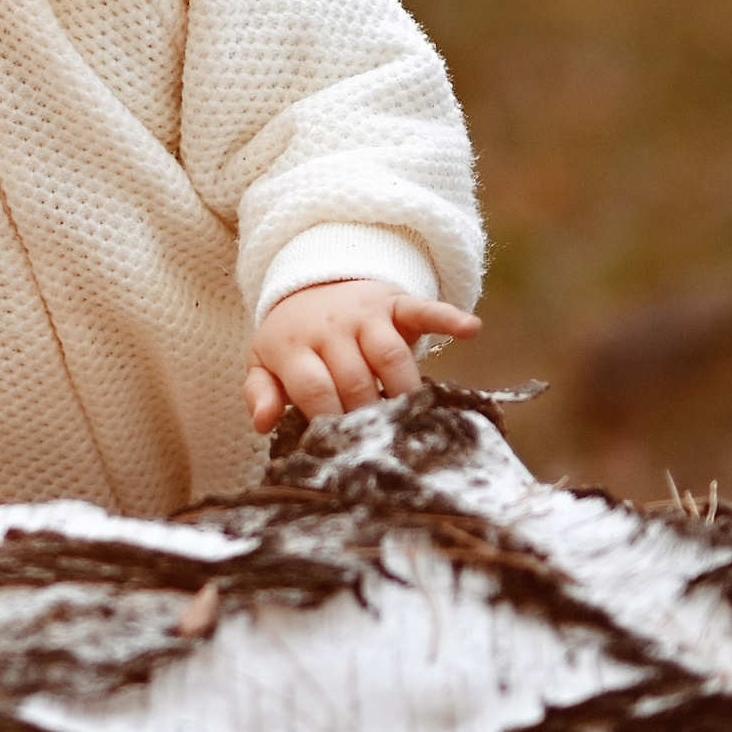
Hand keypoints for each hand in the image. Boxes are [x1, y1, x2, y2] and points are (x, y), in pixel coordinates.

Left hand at [244, 280, 481, 434]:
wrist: (312, 284)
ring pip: (390, 354)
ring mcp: (364, 313)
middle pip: (355, 378)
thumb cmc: (292, 340)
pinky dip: (448, 317)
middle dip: (369, 413)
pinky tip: (470, 329)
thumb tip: (263, 423)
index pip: (314, 387)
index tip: (343, 447)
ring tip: (414, 420)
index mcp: (293, 346)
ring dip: (404, 390)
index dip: (330, 419)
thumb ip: (260, 392)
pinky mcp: (395, 303)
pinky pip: (423, 309)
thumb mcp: (265, 363)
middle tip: (381, 443)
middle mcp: (329, 327)